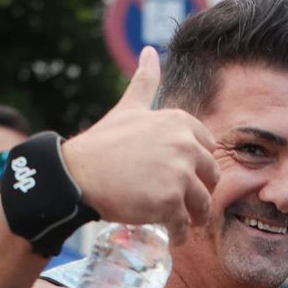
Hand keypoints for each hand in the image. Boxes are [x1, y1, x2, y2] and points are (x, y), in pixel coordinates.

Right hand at [61, 47, 219, 243]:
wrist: (77, 174)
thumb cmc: (101, 144)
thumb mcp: (128, 108)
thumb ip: (144, 82)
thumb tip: (150, 50)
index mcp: (180, 122)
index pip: (209, 149)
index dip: (197, 167)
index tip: (184, 177)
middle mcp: (185, 144)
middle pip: (210, 178)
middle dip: (200, 193)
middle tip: (184, 204)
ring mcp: (179, 174)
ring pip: (202, 204)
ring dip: (194, 217)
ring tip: (181, 223)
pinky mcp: (170, 202)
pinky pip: (185, 225)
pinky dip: (180, 235)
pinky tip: (172, 237)